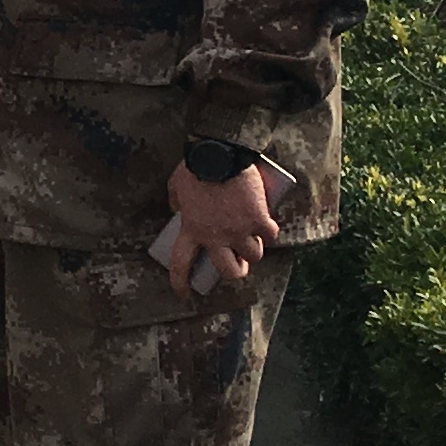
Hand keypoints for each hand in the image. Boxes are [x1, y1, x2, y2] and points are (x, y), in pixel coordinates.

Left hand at [162, 157, 283, 293]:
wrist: (220, 153)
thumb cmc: (195, 167)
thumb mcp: (175, 187)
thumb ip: (176, 202)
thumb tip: (177, 208)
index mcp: (192, 230)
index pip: (181, 265)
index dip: (180, 282)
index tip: (184, 292)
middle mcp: (216, 237)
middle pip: (229, 271)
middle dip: (236, 272)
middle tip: (239, 266)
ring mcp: (240, 230)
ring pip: (254, 255)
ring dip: (254, 250)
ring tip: (254, 240)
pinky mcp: (259, 219)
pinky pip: (271, 234)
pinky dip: (271, 232)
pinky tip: (269, 226)